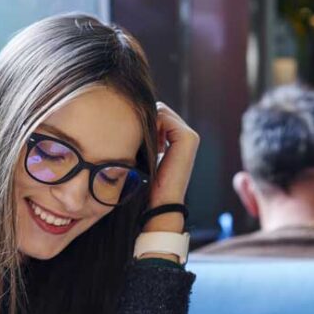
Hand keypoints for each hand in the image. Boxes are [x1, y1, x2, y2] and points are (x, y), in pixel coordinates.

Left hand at [145, 103, 198, 233]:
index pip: (156, 114)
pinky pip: (164, 117)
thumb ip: (141, 139)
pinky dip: (152, 126)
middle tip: (138, 143)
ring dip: (147, 124)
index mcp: (177, 139)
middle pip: (158, 110)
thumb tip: (124, 122)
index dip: (141, 122)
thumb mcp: (142, 156)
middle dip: (144, 121)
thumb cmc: (147, 183)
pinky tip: (150, 145)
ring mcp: (189, 135)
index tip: (133, 141)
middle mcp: (185, 135)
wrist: (160, 203)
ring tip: (144, 145)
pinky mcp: (188, 137)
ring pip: (160, 111)